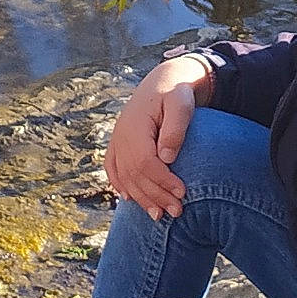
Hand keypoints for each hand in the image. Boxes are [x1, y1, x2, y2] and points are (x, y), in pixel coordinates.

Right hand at [104, 54, 210, 219]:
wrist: (162, 81)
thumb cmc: (176, 92)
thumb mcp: (181, 104)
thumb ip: (175, 128)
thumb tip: (167, 158)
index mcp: (135, 125)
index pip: (145, 161)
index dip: (162, 180)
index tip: (182, 192)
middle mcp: (121, 136)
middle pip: (134, 174)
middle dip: (155, 195)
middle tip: (177, 211)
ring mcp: (117, 140)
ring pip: (124, 176)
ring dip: (141, 198)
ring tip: (159, 215)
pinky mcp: (118, 144)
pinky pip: (114, 169)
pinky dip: (120, 185)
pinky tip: (130, 199)